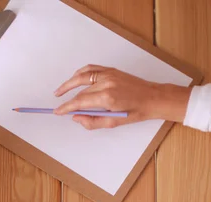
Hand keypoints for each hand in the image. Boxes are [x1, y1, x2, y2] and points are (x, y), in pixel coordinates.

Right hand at [54, 65, 190, 129]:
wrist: (152, 98)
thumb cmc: (136, 112)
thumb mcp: (114, 122)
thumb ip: (92, 121)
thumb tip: (76, 118)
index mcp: (107, 97)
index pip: (80, 102)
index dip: (66, 107)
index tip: (58, 111)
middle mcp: (106, 83)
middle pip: (80, 91)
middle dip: (67, 98)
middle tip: (57, 105)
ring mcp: (109, 74)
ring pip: (82, 76)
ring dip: (69, 83)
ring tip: (60, 90)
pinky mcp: (111, 70)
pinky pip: (91, 69)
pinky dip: (80, 73)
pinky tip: (74, 79)